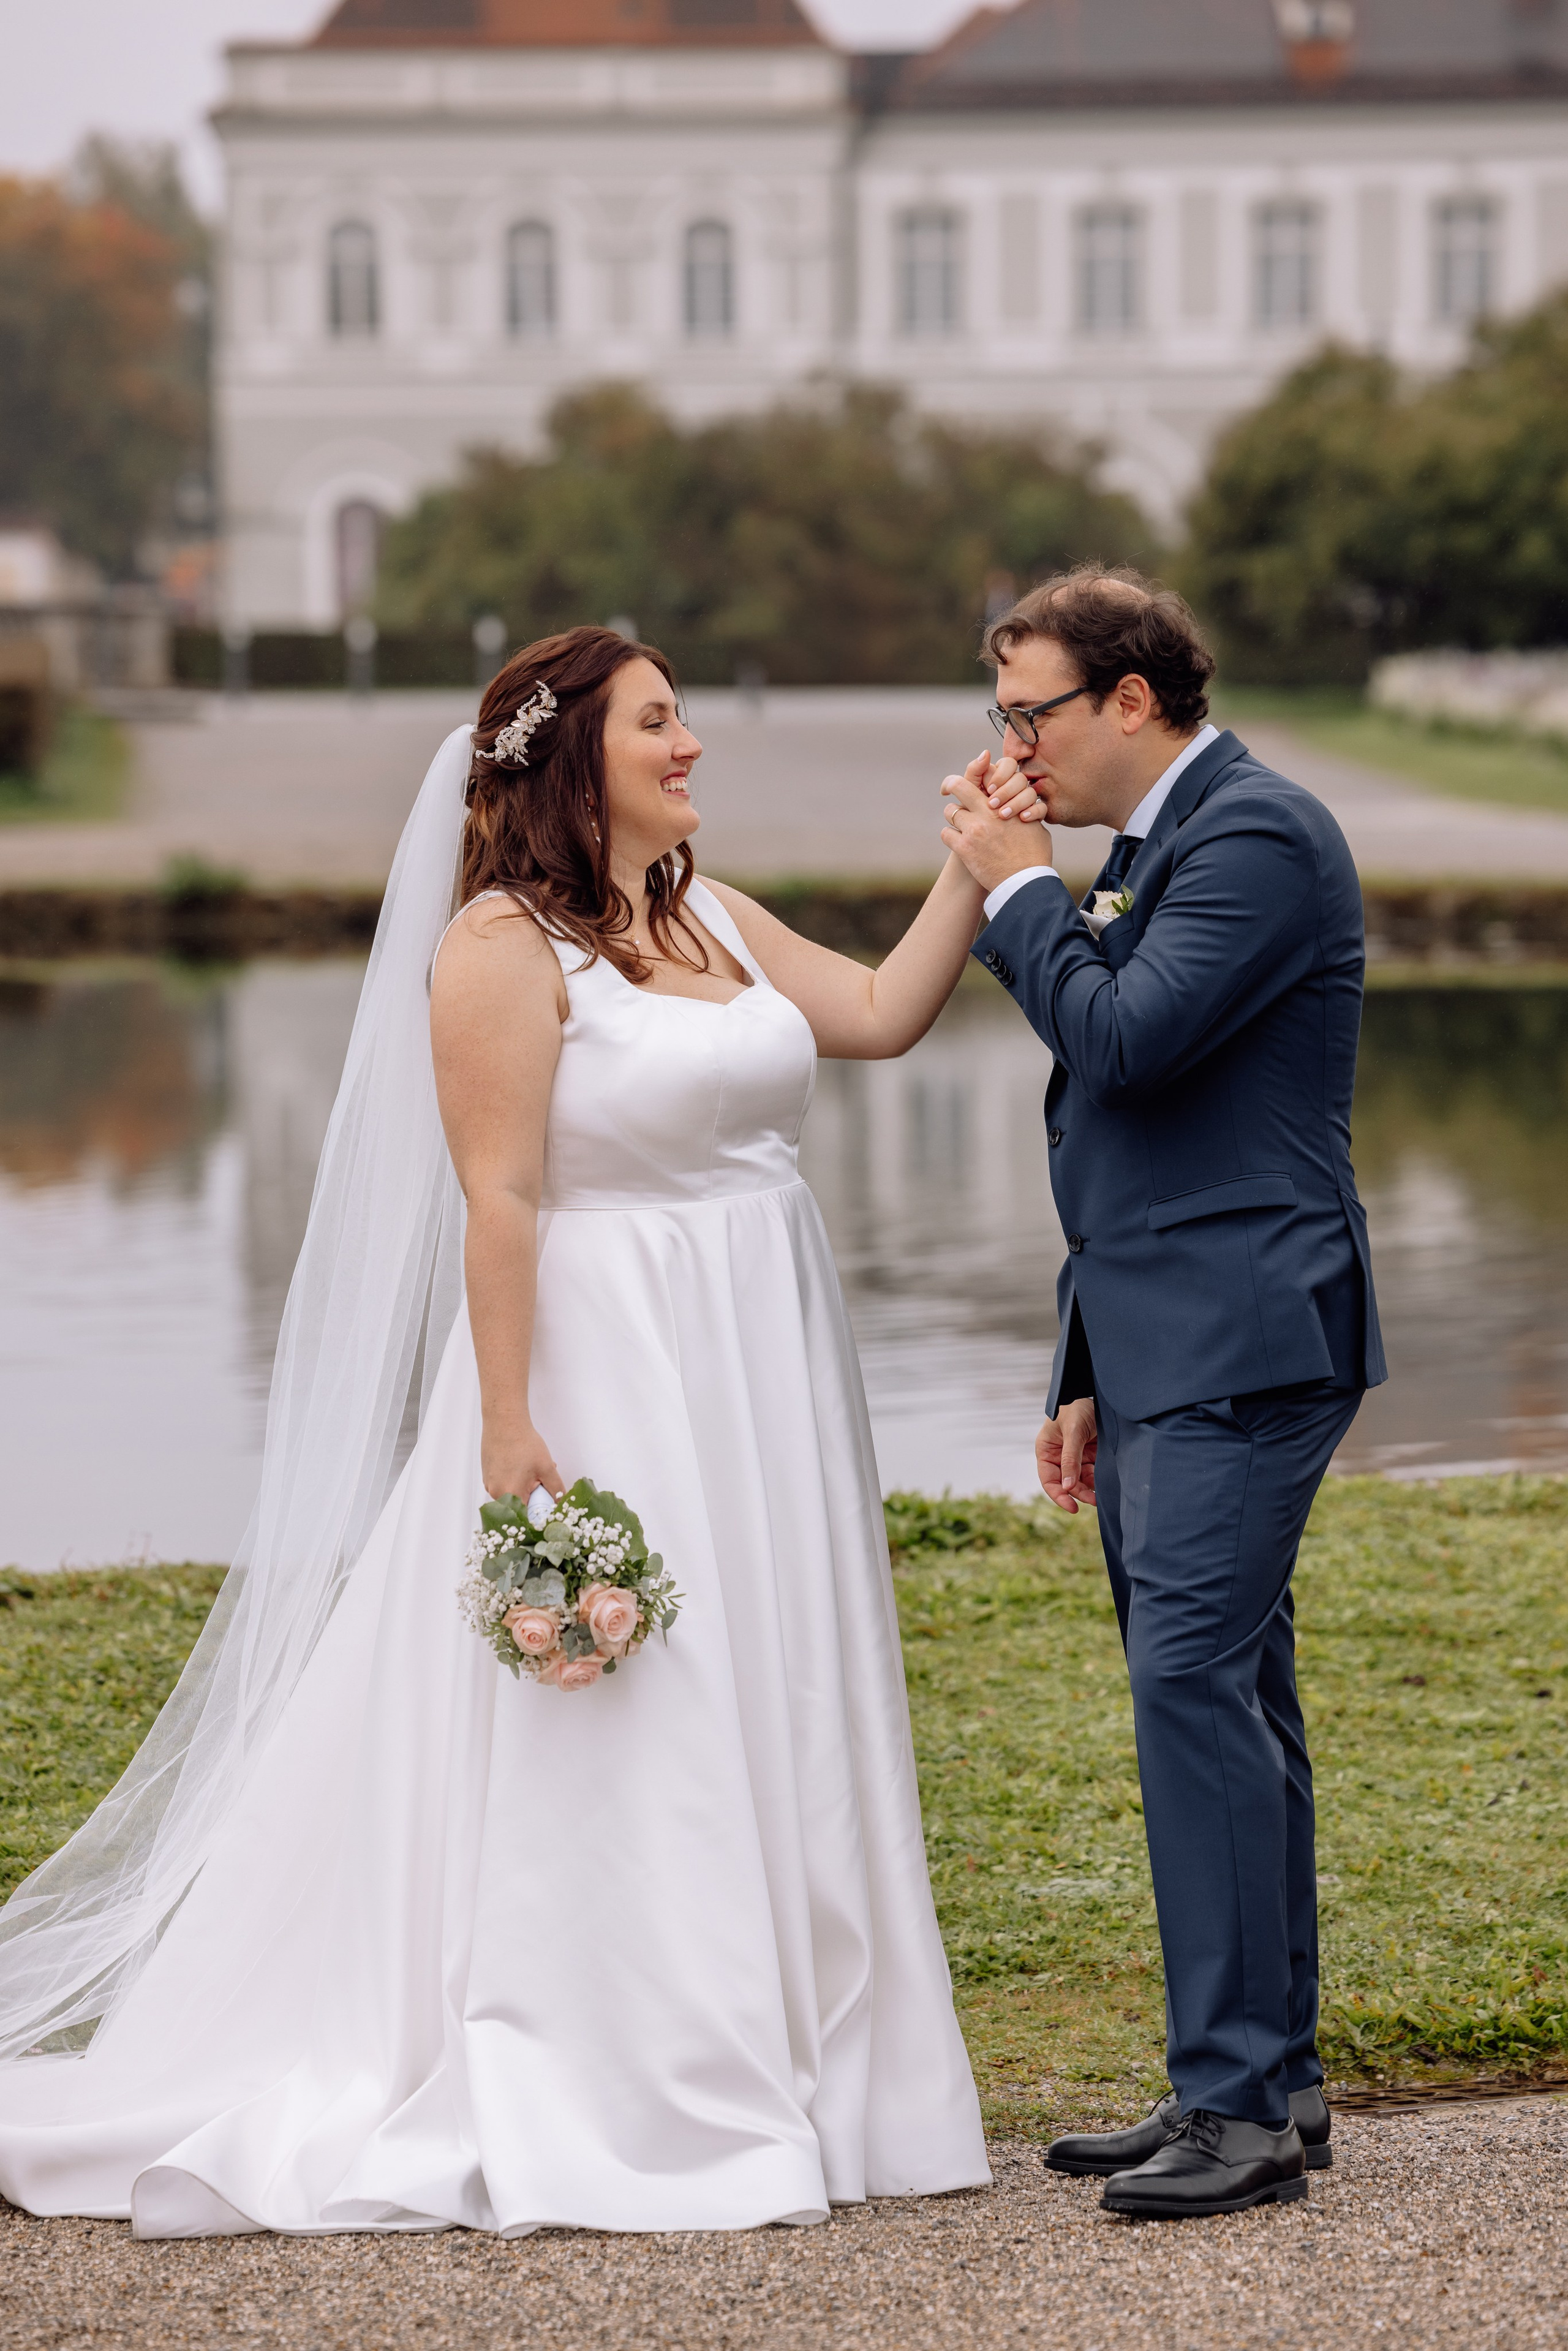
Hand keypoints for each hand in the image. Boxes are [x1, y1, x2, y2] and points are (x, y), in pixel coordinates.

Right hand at [482, 1421, 563, 1508]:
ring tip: (531, 1472)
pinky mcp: (487, 1477)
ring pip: (510, 1496)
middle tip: (539, 1483)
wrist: (504, 1422)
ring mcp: (489, 1485)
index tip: (545, 1508)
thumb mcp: (546, 1467)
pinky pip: (502, 1487)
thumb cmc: (523, 1442)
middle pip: (517, 1507)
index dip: (538, 1515)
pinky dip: (513, 1482)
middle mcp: (495, 1493)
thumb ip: (556, 1489)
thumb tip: (562, 1503)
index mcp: (510, 1494)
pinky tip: (520, 1468)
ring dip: (522, 1489)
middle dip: (531, 1499)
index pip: (526, 1517)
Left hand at [940, 761, 1054, 892]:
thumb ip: (1025, 813)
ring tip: (960, 825)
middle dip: (951, 786)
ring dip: (954, 817)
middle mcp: (986, 813)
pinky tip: (958, 843)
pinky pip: (946, 834)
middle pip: (958, 786)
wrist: (1025, 882)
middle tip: (947, 791)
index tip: (967, 782)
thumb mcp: (1035, 827)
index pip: (983, 776)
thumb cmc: (1035, 855)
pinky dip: (950, 837)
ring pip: (950, 811)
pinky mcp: (964, 849)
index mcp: (1004, 804)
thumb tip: (1024, 810)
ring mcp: (973, 830)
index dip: (973, 776)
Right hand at [1036, 1398, 1097, 1511]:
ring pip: (1080, 1481)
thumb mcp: (1073, 1432)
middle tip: (1094, 1501)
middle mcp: (1058, 1456)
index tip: (1072, 1507)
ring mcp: (1074, 1457)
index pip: (1049, 1479)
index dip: (1059, 1495)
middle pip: (1065, 1483)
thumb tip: (1068, 1486)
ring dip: (1089, 1490)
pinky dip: (1097, 1481)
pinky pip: (1092, 1474)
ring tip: (1101, 1497)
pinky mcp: (1089, 1456)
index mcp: (1046, 1450)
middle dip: (1078, 1493)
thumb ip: (1070, 1459)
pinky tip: (1105, 1486)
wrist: (1099, 1397)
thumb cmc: (1076, 1408)